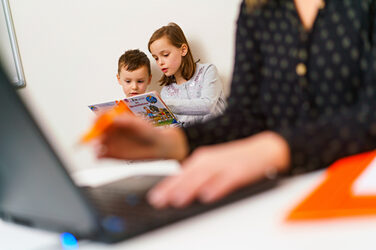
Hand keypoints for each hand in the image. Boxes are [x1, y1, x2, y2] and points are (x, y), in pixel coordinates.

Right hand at [94, 114, 187, 160]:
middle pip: (96, 129)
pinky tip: (100, 154)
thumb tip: (113, 119)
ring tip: (98, 147)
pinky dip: (98, 155)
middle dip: (93, 133)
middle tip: (96, 137)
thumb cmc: (150, 132)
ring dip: (94, 145)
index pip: (101, 116)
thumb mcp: (139, 123)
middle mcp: (111, 130)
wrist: (158, 146)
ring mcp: (111, 142)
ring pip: (97, 143)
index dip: (96, 118)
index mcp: (116, 119)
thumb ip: (126, 121)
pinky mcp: (112, 154)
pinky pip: (101, 155)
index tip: (95, 121)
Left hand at [147, 131, 289, 208]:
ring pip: (204, 177)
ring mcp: (225, 164)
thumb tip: (178, 194)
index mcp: (202, 160)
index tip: (154, 198)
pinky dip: (217, 187)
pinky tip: (208, 195)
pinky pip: (227, 179)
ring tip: (177, 200)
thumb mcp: (214, 167)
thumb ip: (197, 178)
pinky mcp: (240, 170)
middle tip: (159, 201)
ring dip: (190, 188)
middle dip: (172, 188)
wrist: (264, 150)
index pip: (180, 175)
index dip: (166, 186)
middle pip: (188, 175)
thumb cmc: (237, 161)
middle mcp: (210, 160)